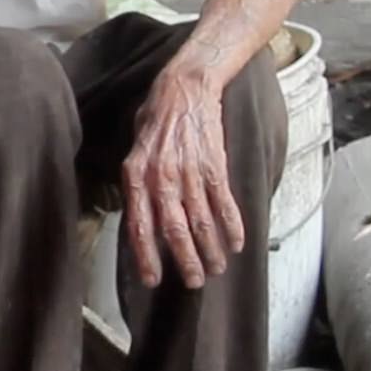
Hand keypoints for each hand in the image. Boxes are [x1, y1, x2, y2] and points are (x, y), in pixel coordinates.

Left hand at [120, 69, 244, 289]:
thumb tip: (139, 219)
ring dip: (210, 250)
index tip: (153, 280)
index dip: (146, 255)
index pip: (139, 225)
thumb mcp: (133, 151)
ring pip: (201, 221)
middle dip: (185, 261)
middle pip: (174, 230)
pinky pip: (224, 202)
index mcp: (135, 175)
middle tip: (193, 282)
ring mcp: (190, 172)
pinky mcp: (215, 165)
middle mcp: (161, 177)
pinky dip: (232, 226)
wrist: (185, 88)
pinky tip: (236, 243)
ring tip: (216, 269)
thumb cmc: (155, 120)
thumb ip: (136, 185)